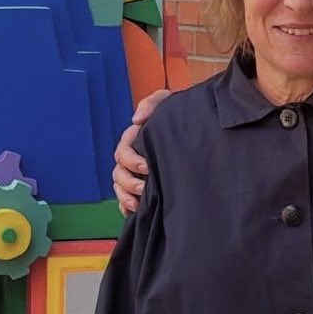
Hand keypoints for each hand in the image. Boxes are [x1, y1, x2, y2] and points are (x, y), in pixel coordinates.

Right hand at [112, 89, 170, 213]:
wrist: (194, 125)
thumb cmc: (178, 113)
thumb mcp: (167, 101)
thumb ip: (152, 104)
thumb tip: (136, 120)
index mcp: (134, 139)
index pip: (123, 151)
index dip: (131, 160)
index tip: (146, 167)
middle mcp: (131, 157)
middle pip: (118, 173)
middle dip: (128, 182)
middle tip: (144, 188)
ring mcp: (135, 172)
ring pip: (119, 186)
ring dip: (125, 196)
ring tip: (138, 203)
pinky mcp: (141, 186)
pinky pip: (125, 199)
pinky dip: (126, 206)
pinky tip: (134, 212)